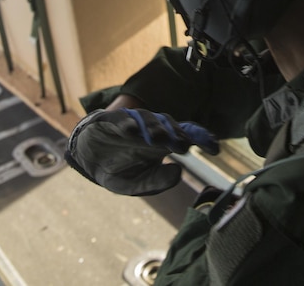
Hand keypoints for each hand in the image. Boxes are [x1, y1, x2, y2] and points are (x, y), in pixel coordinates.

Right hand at [65, 108, 219, 195]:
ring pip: (147, 119)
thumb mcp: (137, 183)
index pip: (185, 136)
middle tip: (183, 146)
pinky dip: (126, 123)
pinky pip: (121, 120)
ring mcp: (131, 124)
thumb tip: (178, 172)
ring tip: (159, 139)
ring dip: (154, 127)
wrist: (87, 160)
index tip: (215, 148)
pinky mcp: (110, 121)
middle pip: (169, 125)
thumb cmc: (118, 169)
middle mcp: (149, 130)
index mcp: (161, 144)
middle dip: (176, 134)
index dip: (201, 138)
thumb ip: (156, 182)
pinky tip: (131, 130)